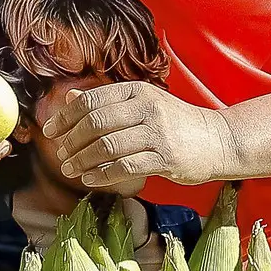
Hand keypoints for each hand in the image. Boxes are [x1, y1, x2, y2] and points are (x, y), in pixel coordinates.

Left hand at [42, 80, 240, 188]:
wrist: (221, 140)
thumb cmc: (176, 123)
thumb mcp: (143, 103)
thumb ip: (108, 102)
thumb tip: (70, 97)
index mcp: (137, 91)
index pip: (91, 100)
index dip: (66, 116)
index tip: (50, 131)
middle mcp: (146, 107)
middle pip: (95, 122)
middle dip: (71, 140)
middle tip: (60, 154)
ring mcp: (157, 132)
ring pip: (107, 145)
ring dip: (82, 159)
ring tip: (70, 169)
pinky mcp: (166, 157)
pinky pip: (126, 166)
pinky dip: (103, 174)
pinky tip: (91, 179)